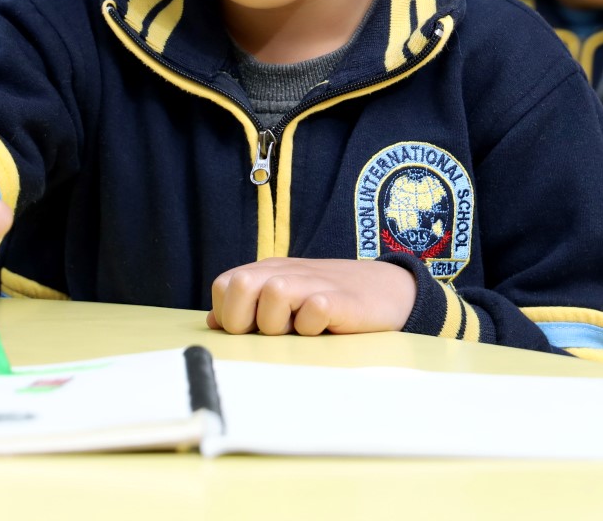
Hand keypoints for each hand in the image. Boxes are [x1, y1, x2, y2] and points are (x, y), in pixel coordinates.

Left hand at [206, 257, 416, 336]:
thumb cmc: (330, 298)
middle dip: (245, 319)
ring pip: (273, 295)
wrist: (388, 290)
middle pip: (240, 285)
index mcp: (269, 271)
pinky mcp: (340, 300)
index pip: (224, 285)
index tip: (250, 329)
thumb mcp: (287, 296)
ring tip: (298, 329)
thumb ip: (251, 305)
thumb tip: (214, 320)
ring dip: (280, 323)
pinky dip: (313, 327)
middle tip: (268, 332)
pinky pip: (313, 312)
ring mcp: (314, 283)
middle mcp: (287, 272)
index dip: (229, 314)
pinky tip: (322, 329)